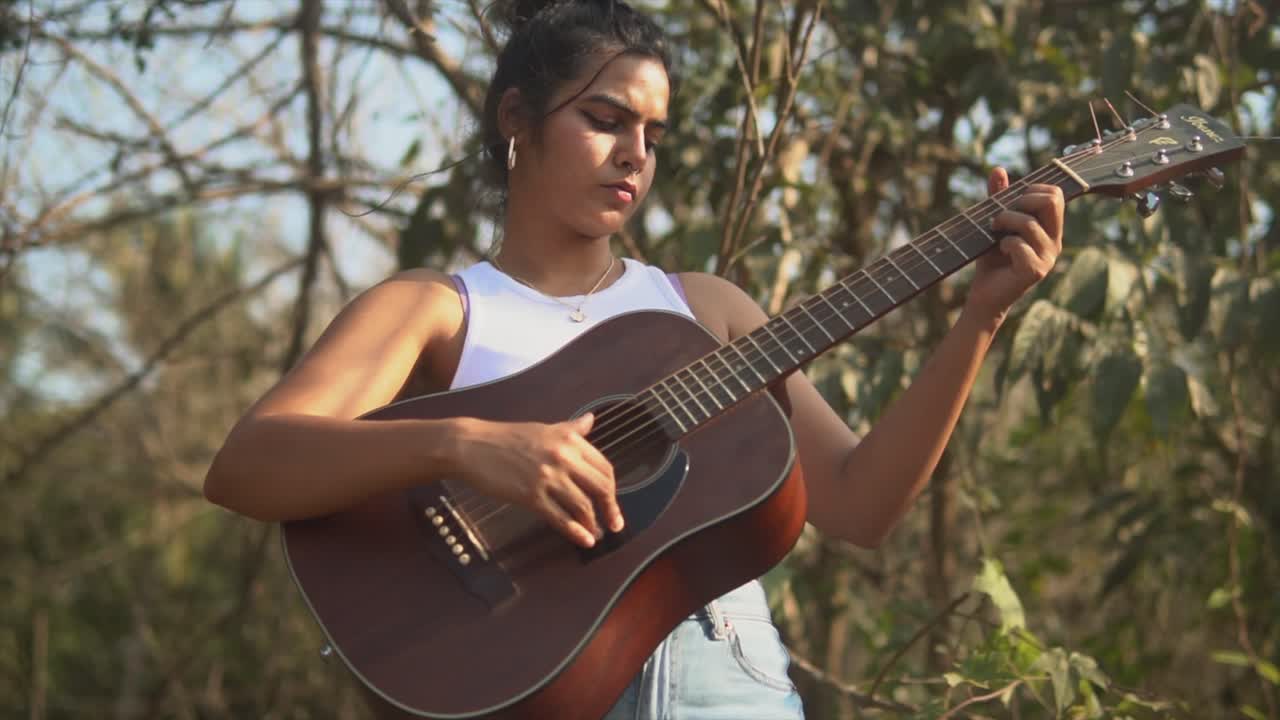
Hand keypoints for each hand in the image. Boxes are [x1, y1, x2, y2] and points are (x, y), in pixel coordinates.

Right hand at [452, 413, 621, 547]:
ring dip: (593, 524)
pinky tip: (584, 540)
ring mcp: (547, 476)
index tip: (612, 501)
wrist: (472, 445)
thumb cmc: (506, 438)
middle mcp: (563, 456)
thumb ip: (571, 428)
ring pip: (582, 505)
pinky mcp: (530, 495)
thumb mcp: (544, 428)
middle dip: (610, 509)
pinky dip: (575, 532)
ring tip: (595, 534)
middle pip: (600, 487)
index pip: (604, 467)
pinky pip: (560, 517)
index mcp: (569, 439)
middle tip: (613, 523)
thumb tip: (591, 420)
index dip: (612, 489)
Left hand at [965, 167, 1064, 324]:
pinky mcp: (1035, 271)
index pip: (1055, 194)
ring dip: (1004, 221)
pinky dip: (1003, 244)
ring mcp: (1048, 257)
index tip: (1010, 201)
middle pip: (1051, 201)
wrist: (985, 294)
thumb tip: (998, 169)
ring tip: (993, 230)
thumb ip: (998, 197)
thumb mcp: (995, 224)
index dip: (1031, 190)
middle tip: (1001, 214)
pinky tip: (999, 251)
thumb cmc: (992, 258)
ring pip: (1029, 223)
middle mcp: (1055, 241)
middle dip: (1021, 201)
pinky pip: (1019, 245)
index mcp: (1051, 228)